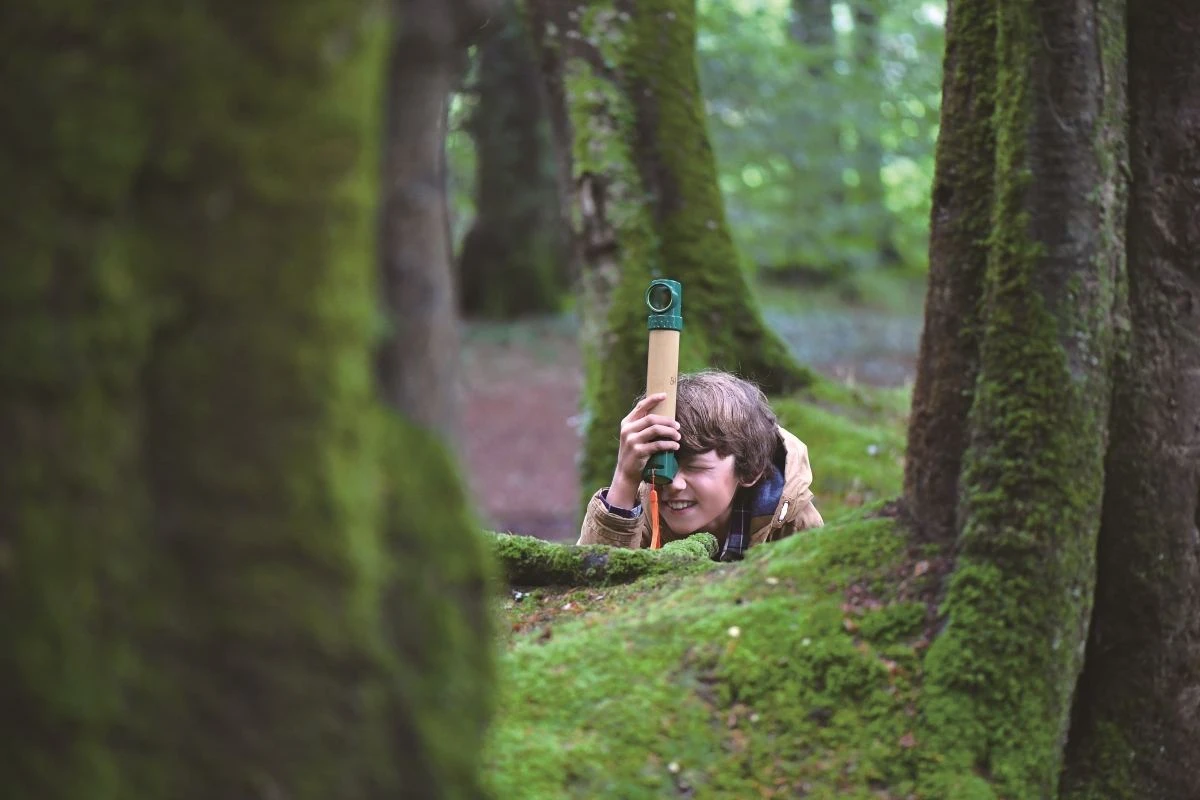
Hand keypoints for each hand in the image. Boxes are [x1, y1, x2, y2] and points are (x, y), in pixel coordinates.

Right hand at [607, 393, 679, 508]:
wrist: (626, 473)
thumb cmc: (634, 452)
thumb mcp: (634, 436)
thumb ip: (642, 426)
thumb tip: (663, 415)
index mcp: (627, 423)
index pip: (641, 406)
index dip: (653, 399)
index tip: (665, 395)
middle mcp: (628, 430)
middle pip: (652, 418)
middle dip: (668, 421)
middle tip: (678, 425)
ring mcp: (632, 440)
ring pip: (656, 430)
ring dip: (670, 432)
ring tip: (678, 436)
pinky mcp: (638, 452)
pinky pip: (658, 444)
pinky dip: (669, 445)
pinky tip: (675, 447)